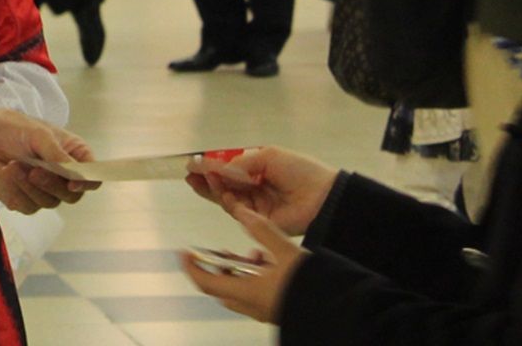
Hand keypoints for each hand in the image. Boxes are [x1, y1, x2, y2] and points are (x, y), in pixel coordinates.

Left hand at [0, 106, 99, 213]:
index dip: (87, 182)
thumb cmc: (11, 128)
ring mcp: (44, 189)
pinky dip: (17, 191)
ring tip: (13, 165)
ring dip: (30, 186)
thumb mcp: (37, 134)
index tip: (72, 182)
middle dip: (52, 185)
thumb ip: (58, 155)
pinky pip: (29, 206)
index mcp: (73, 154)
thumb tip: (76, 175)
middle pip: (72, 195)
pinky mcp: (24, 199)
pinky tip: (7, 172)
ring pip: (49, 202)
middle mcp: (62, 175)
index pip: (93, 176)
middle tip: (34, 171)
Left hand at [179, 204, 306, 323]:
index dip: (191, 267)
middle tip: (212, 253)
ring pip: (238, 291)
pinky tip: (266, 263)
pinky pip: (255, 294)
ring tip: (243, 253)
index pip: (205, 282)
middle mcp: (251, 305)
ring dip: (235, 272)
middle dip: (214, 268)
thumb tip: (242, 212)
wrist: (338, 310)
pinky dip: (252, 278)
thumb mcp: (285, 251)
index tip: (183, 253)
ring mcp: (264, 310)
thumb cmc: (311, 285)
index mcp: (246, 292)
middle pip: (220, 287)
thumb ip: (262, 230)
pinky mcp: (277, 310)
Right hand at [182, 146, 336, 236]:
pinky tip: (223, 192)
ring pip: (226, 198)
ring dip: (213, 189)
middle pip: (223, 185)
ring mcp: (255, 205)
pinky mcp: (258, 221)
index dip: (211, 167)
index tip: (194, 164)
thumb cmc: (301, 171)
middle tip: (190, 175)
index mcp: (258, 170)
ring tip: (206, 180)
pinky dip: (227, 202)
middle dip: (205, 180)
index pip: (229, 169)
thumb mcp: (268, 156)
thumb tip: (219, 167)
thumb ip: (241, 162)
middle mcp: (254, 188)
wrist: (322, 197)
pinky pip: (236, 212)